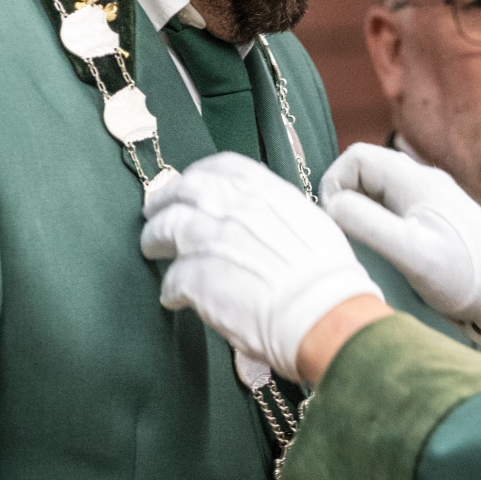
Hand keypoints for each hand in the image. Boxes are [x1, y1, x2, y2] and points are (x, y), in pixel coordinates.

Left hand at [141, 152, 382, 381]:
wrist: (323, 312)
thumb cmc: (328, 277)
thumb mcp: (309, 224)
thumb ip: (277, 214)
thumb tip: (263, 221)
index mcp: (263, 190)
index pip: (220, 167)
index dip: (199, 173)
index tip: (190, 181)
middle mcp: (231, 207)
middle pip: (182, 191)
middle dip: (164, 201)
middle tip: (154, 212)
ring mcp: (209, 240)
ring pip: (164, 229)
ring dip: (154, 238)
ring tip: (152, 248)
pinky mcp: (194, 278)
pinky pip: (171, 280)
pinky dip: (169, 289)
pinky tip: (173, 298)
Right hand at [320, 144, 480, 344]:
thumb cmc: (464, 274)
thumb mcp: (412, 254)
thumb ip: (369, 225)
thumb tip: (334, 204)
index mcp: (414, 180)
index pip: (356, 157)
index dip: (335, 182)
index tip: (333, 218)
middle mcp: (421, 179)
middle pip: (365, 168)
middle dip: (344, 194)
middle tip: (343, 231)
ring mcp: (429, 195)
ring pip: (378, 186)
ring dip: (360, 206)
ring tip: (361, 240)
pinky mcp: (433, 213)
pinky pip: (392, 202)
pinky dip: (377, 216)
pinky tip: (383, 245)